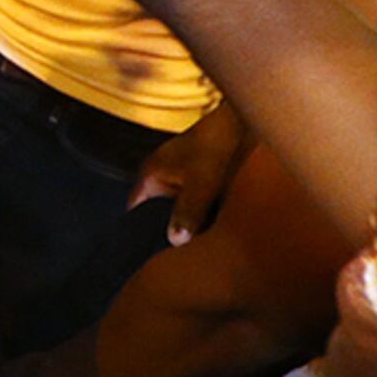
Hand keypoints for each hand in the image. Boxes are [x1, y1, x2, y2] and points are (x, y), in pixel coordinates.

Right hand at [130, 103, 247, 246]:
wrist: (241, 123)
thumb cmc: (216, 145)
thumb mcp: (201, 183)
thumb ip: (187, 212)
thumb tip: (174, 241)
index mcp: (151, 176)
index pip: (135, 211)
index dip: (142, 231)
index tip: (155, 252)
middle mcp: (162, 178)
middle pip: (159, 215)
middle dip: (171, 231)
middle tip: (184, 253)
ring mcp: (181, 179)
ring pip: (181, 211)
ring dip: (192, 223)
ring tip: (204, 242)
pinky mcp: (201, 181)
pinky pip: (198, 205)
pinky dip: (206, 215)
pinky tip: (220, 226)